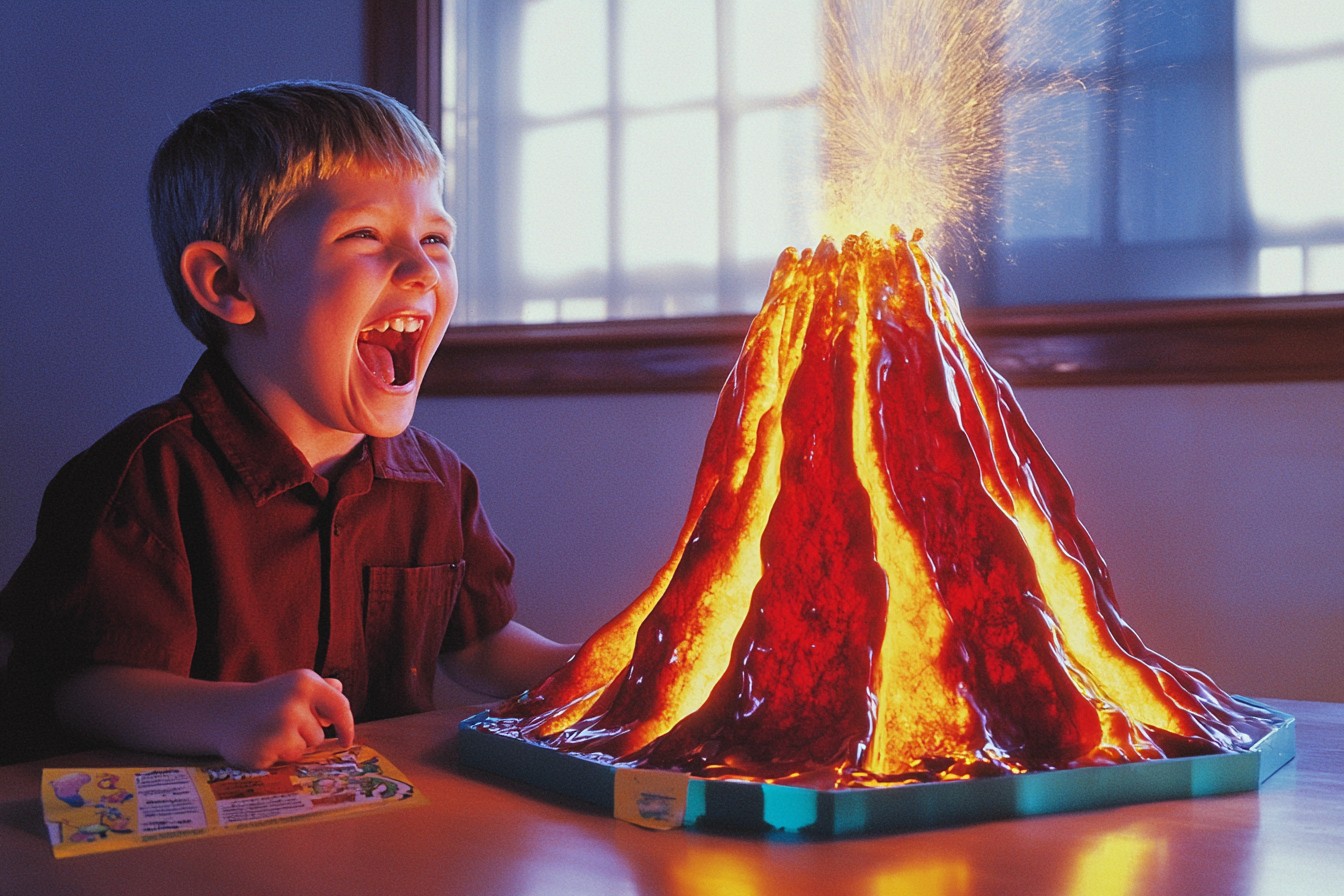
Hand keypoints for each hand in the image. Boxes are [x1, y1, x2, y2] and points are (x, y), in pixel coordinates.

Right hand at [215, 670, 354, 767]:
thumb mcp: (293, 686)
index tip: (346, 741)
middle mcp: (294, 701)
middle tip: (281, 724)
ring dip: (291, 746)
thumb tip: (340, 689)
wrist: (223, 714)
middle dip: (305, 736)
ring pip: (303, 749)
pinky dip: (277, 756)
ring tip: (270, 733)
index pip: (340, 708)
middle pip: (319, 736)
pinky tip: (261, 743)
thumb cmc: (266, 700)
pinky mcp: (265, 747)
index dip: (346, 727)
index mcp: (305, 682)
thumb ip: (320, 688)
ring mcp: (279, 725)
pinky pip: (286, 761)